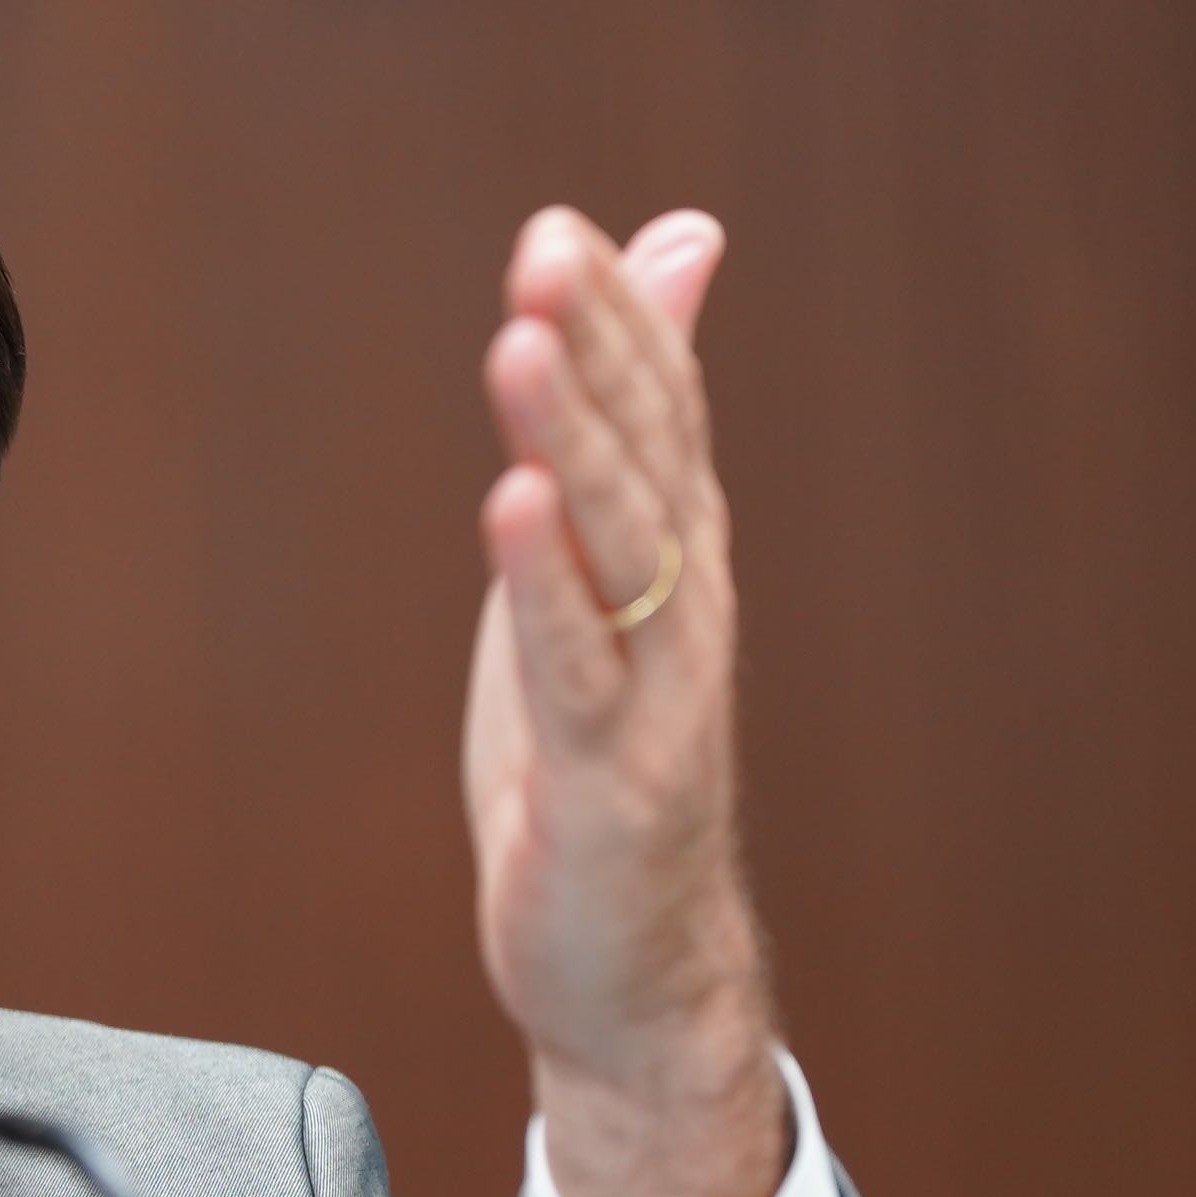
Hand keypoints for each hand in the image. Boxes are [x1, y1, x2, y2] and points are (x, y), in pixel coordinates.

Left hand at [464, 205, 790, 1196]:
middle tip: (547, 248)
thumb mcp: (601, 581)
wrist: (635, 969)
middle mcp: (684, 612)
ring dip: (571, 439)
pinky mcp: (606, 781)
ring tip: (524, 345)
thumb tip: (670, 255)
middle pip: (643, 456)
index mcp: (676, 563)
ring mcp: (653, 697)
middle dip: (595, 350)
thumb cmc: (607, 765)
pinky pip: (573, 668)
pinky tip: (512, 507)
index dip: (613, 318)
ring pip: (617, 545)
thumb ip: (627, 429)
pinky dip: (542, 585)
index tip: (557, 227)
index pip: (657, 412)